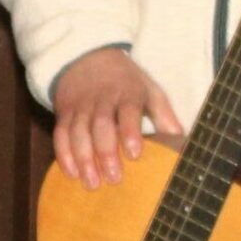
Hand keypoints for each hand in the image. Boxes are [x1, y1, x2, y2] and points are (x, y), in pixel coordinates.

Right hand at [50, 46, 182, 189]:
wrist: (87, 58)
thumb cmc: (125, 82)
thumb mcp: (149, 90)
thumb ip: (163, 114)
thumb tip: (180, 140)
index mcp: (127, 92)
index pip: (127, 110)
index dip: (129, 131)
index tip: (134, 154)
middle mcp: (101, 99)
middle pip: (100, 125)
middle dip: (106, 152)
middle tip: (114, 178)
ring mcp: (80, 106)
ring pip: (78, 132)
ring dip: (83, 158)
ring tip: (92, 183)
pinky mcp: (64, 113)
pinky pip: (60, 134)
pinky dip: (64, 154)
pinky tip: (71, 173)